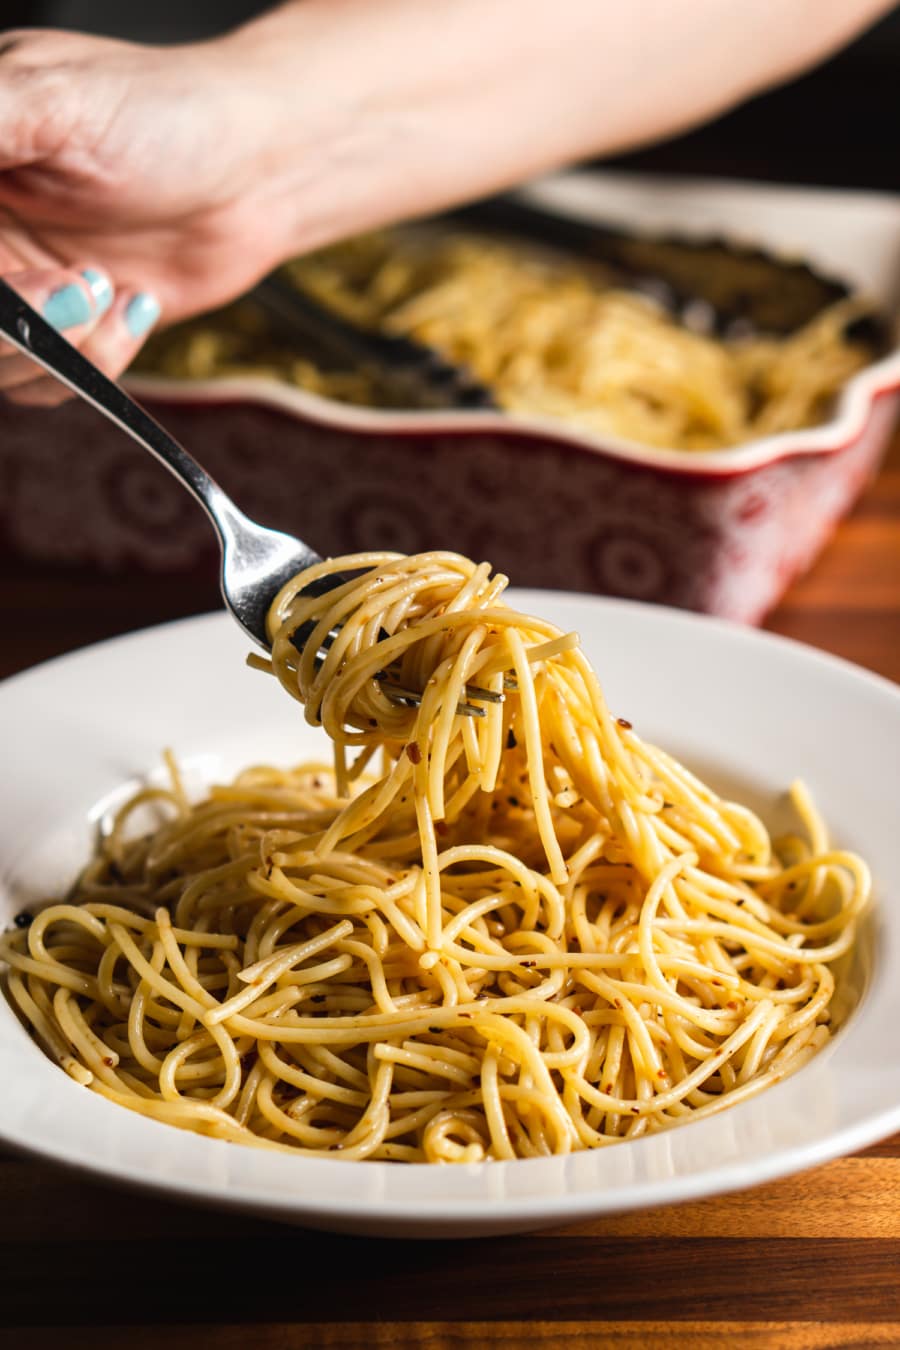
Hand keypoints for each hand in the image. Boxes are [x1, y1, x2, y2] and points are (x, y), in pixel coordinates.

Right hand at [0, 27, 301, 402]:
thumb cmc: (165, 112)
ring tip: (109, 287)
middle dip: (16, 320)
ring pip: (1, 363)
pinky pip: (49, 383)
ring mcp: (19, 287)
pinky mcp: (69, 331)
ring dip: (63, 343)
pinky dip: (96, 361)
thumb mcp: (54, 98)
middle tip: (80, 286)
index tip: (13, 279)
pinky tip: (136, 303)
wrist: (257, 168)